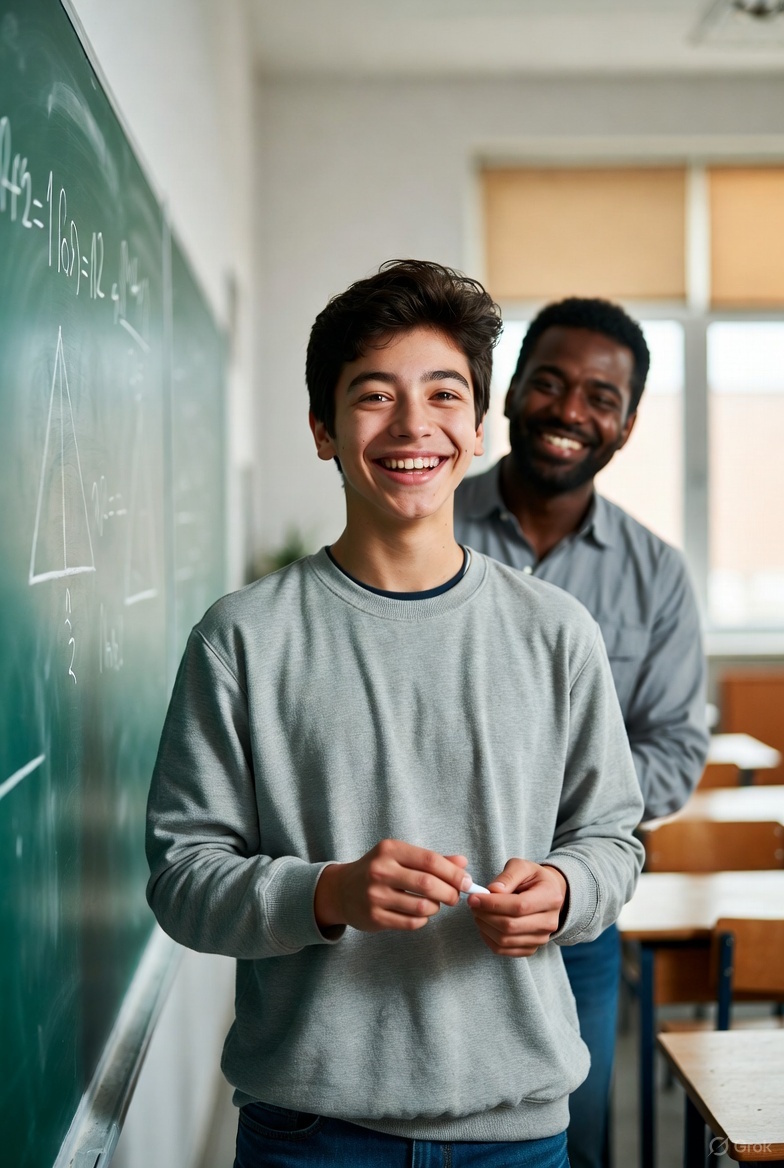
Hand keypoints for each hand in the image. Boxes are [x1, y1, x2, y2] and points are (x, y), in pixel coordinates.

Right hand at [314, 840, 470, 932]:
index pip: (430, 860)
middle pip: (427, 884)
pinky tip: (420, 913)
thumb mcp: (401, 856)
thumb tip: (463, 863)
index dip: (453, 873)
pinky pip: (411, 922)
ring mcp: (375, 895)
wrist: (341, 890)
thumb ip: (432, 859)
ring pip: (422, 906)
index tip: (467, 881)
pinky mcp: (374, 917)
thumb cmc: (378, 870)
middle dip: (450, 893)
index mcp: (390, 850)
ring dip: (436, 907)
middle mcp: (380, 871)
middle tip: (455, 897)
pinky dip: (423, 919)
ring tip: (435, 904)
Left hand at [467, 859, 567, 956]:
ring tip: (478, 912)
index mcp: (550, 898)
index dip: (493, 904)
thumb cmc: (533, 878)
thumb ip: (508, 876)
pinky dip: (488, 939)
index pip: (519, 906)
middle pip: (511, 926)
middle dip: (486, 915)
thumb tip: (493, 891)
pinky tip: (484, 925)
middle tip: (473, 904)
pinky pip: (504, 950)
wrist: (547, 894)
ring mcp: (541, 938)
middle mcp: (549, 922)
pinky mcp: (531, 948)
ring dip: (485, 927)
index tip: (474, 898)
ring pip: (505, 940)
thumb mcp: (522, 867)